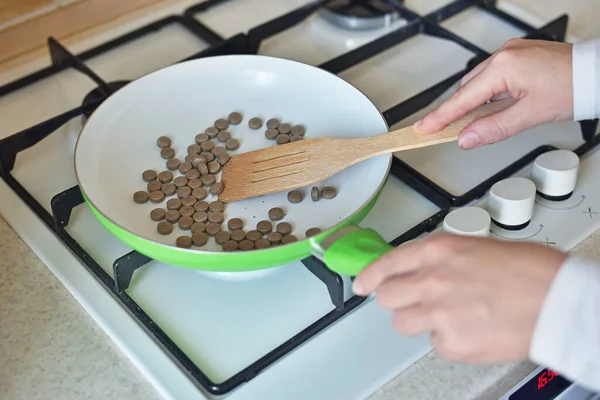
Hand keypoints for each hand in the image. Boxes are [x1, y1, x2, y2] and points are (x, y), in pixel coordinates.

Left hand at [352, 233, 566, 363]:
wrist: (560, 301)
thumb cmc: (531, 271)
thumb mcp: (478, 248)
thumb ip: (443, 259)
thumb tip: (423, 269)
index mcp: (438, 252)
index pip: (386, 264)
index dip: (369, 276)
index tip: (361, 284)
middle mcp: (431, 281)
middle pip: (387, 298)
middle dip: (397, 299)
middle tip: (415, 300)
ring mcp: (439, 314)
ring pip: (403, 323)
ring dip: (419, 320)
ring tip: (449, 316)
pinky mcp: (453, 344)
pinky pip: (435, 344)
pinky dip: (448, 340)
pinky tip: (471, 329)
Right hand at [413, 38, 573, 148]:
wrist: (599, 73)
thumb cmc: (574, 86)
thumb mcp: (530, 116)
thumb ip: (494, 128)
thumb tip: (466, 138)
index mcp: (503, 67)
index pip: (462, 99)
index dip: (440, 117)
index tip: (422, 128)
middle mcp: (505, 55)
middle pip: (468, 89)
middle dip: (456, 111)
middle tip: (442, 131)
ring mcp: (513, 53)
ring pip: (481, 83)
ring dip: (474, 102)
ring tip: (475, 123)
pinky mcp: (521, 56)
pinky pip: (494, 76)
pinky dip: (489, 93)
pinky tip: (494, 106)